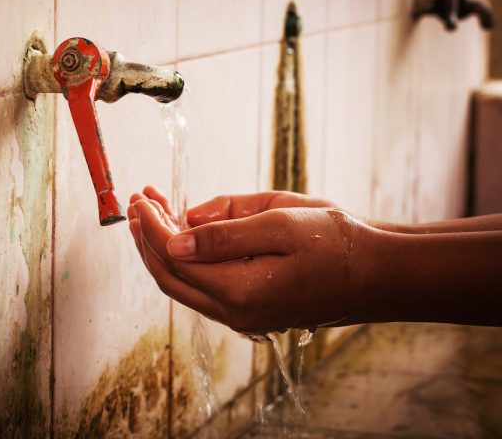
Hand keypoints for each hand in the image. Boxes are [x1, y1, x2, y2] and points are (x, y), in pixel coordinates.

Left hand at [127, 188, 376, 333]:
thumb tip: (174, 237)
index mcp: (241, 292)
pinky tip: (183, 232)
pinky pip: (203, 285)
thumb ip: (224, 232)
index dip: (152, 227)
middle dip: (147, 238)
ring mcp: (242, 315)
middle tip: (137, 202)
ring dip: (162, 248)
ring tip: (152, 212)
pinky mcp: (249, 308)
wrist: (375, 273)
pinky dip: (186, 258)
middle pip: (170, 276)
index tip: (140, 197)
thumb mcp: (280, 222)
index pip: (176, 258)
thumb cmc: (335, 242)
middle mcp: (236, 312)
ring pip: (183, 283)